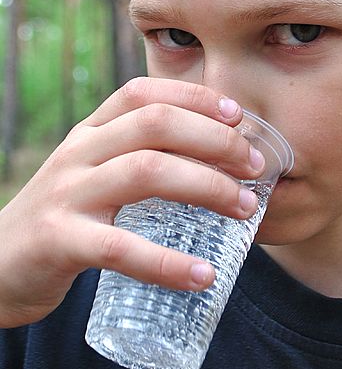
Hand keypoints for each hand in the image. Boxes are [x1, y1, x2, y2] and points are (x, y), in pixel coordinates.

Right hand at [0, 77, 264, 327]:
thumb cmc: (64, 218)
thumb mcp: (93, 175)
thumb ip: (136, 159)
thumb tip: (214, 162)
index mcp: (90, 133)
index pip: (143, 94)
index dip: (195, 97)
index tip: (239, 115)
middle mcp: (78, 152)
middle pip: (155, 124)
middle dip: (215, 140)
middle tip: (255, 167)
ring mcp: (67, 194)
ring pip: (145, 172)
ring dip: (207, 187)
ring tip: (246, 210)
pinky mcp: (59, 241)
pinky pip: (121, 247)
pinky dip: (167, 262)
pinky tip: (203, 274)